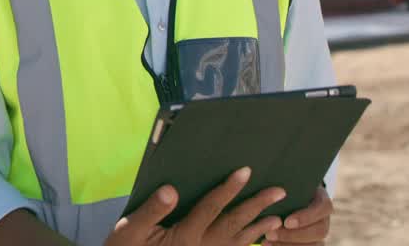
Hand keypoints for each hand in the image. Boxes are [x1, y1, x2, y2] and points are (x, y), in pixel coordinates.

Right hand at [107, 167, 283, 245]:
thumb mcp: (130, 229)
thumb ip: (151, 210)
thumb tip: (171, 189)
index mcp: (183, 236)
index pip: (210, 208)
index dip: (228, 188)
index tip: (246, 171)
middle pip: (233, 224)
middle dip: (256, 206)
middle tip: (278, 191)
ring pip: (238, 242)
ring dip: (259, 229)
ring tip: (278, 217)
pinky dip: (247, 245)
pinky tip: (260, 238)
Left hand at [264, 187, 332, 244]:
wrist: (290, 200)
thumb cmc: (288, 190)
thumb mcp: (288, 186)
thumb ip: (283, 188)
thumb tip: (271, 189)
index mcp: (322, 200)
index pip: (323, 208)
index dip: (306, 217)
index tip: (286, 222)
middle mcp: (325, 219)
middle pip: (320, 231)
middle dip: (294, 235)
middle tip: (270, 234)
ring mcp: (320, 234)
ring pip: (314, 245)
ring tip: (266, 241)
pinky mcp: (313, 244)